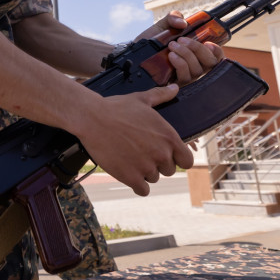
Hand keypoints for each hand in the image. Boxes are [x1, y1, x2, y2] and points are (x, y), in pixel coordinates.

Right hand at [73, 84, 193, 196]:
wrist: (93, 119)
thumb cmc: (117, 108)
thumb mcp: (142, 99)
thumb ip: (161, 96)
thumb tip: (175, 88)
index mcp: (169, 137)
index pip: (187, 161)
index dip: (178, 159)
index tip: (168, 156)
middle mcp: (161, 154)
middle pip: (168, 171)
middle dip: (157, 164)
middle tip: (142, 153)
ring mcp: (147, 167)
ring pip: (153, 178)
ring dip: (144, 173)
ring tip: (131, 159)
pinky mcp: (131, 177)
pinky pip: (143, 190)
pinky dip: (137, 185)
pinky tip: (129, 175)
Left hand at [138, 11, 223, 84]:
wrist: (134, 54)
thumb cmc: (152, 42)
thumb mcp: (163, 26)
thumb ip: (173, 17)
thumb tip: (183, 22)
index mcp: (196, 53)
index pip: (216, 56)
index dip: (218, 51)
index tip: (209, 43)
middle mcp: (194, 66)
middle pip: (210, 64)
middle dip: (198, 49)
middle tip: (182, 40)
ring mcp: (186, 77)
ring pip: (197, 70)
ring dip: (186, 55)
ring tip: (172, 45)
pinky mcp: (176, 85)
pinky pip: (185, 76)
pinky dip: (180, 64)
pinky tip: (171, 56)